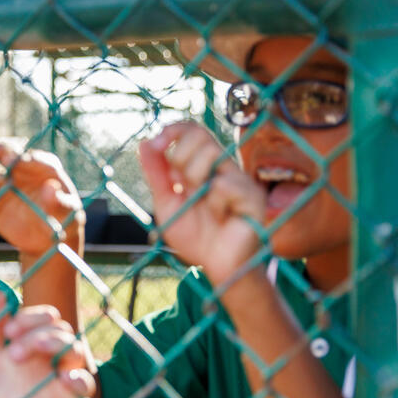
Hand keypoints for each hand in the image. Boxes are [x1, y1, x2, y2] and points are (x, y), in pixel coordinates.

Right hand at [0, 145, 83, 258]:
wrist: (48, 239)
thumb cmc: (63, 219)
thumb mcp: (68, 213)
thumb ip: (60, 202)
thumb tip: (51, 188)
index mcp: (44, 168)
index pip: (35, 158)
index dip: (25, 158)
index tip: (14, 160)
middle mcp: (21, 171)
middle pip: (7, 158)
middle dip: (0, 153)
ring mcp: (4, 186)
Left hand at [0, 292, 95, 397]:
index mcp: (35, 340)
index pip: (45, 317)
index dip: (30, 317)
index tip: (9, 330)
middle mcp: (53, 354)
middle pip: (60, 329)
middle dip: (36, 332)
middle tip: (13, 352)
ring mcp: (63, 374)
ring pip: (75, 348)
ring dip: (54, 343)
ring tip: (31, 351)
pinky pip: (86, 384)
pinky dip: (79, 378)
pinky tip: (63, 378)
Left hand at [139, 121, 264, 285]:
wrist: (218, 267)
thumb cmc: (195, 237)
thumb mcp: (166, 204)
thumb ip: (156, 174)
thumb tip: (144, 143)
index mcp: (203, 166)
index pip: (192, 130)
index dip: (173, 130)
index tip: (155, 144)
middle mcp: (223, 167)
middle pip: (200, 136)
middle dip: (180, 158)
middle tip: (180, 186)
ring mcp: (240, 179)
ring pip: (212, 154)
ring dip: (195, 181)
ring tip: (203, 205)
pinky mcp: (254, 196)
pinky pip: (225, 184)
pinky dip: (215, 204)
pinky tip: (221, 218)